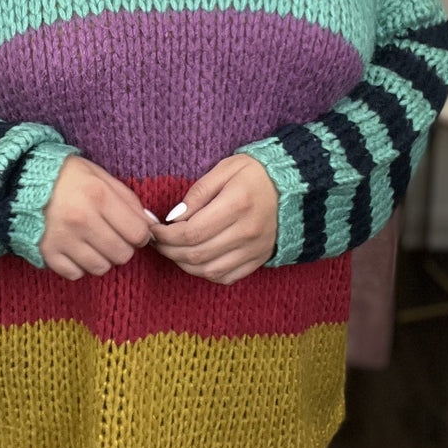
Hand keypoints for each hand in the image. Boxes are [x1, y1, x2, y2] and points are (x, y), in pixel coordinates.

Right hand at [39, 155, 153, 280]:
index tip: (132, 230)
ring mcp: (63, 238)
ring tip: (94, 243)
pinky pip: (76, 274)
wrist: (21, 179)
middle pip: (122, 254)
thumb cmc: (68, 176)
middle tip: (113, 236)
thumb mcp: (101, 176)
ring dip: (103, 258)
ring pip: (101, 268)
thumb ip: (128, 200)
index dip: (140, 234)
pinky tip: (76, 250)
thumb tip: (150, 225)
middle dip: (123, 248)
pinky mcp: (47, 252)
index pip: (138, 233)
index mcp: (99, 196)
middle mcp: (82, 219)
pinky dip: (79, 266)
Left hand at [150, 155, 277, 284]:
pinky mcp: (259, 259)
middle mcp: (247, 231)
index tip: (153, 229)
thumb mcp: (225, 169)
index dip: (166, 235)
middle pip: (197, 254)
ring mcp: (254, 249)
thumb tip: (174, 217)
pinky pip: (226, 277)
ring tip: (172, 251)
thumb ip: (198, 192)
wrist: (293, 186)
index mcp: (237, 204)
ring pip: (209, 270)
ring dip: (184, 264)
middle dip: (169, 251)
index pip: (191, 231)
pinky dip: (206, 273)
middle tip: (157, 242)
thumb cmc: (254, 173)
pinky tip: (196, 260)